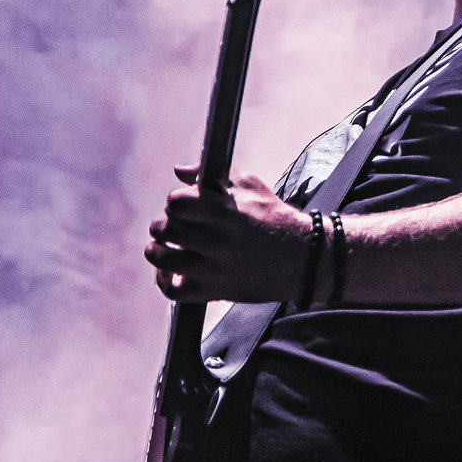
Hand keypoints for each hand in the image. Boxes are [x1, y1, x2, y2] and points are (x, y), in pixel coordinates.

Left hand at [144, 164, 310, 302]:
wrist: (303, 258)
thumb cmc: (274, 218)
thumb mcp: (250, 186)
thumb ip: (211, 175)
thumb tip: (179, 171)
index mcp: (227, 211)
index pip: (177, 202)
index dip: (176, 202)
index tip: (184, 206)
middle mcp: (220, 240)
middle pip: (167, 229)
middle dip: (166, 225)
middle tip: (174, 227)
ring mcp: (217, 268)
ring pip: (164, 259)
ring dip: (157, 251)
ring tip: (162, 247)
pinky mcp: (217, 291)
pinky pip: (175, 291)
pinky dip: (164, 281)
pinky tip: (169, 272)